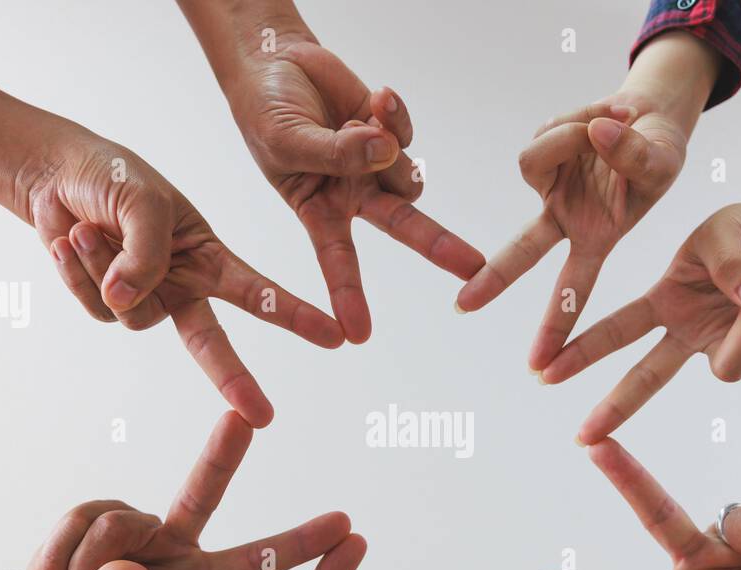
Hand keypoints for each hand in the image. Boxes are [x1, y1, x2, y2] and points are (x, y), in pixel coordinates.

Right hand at [0, 411, 350, 569]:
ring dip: (84, 562)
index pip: (256, 563)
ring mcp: (139, 527)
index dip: (298, 545)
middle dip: (223, 454)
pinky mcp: (101, 512)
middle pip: (204, 493)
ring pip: (119, 522)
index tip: (345, 525)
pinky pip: (82, 518)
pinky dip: (61, 549)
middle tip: (242, 418)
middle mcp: (176, 547)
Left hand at [26, 136, 343, 426]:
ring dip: (103, 268)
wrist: (56, 176)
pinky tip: (70, 241)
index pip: (257, 292)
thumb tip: (124, 300)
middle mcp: (183, 286)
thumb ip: (143, 253)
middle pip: (212, 345)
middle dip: (236, 379)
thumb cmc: (113, 177)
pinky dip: (77, 272)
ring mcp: (147, 299)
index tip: (336, 336)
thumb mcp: (140, 201)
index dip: (296, 316)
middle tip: (263, 418)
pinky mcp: (108, 304)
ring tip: (87, 229)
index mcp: (208, 257)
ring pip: (132, 314)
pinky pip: (96, 306)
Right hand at [184, 3, 484, 342]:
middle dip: (439, 246)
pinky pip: (407, 135)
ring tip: (358, 121)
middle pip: (405, 227)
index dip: (348, 295)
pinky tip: (377, 97)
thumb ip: (335, 151)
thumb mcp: (287, 139)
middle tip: (474, 269)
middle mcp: (352, 196)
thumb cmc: (266, 112)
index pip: (337, 259)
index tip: (357, 336)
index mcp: (319, 211)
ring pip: (410, 175)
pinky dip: (395, 115)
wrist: (276, 63)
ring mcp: (375, 166)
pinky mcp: (389, 133)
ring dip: (389, 147)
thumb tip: (387, 151)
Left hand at [454, 32, 720, 370]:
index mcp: (599, 238)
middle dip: (495, 277)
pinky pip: (544, 134)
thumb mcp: (663, 158)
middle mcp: (567, 221)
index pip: (576, 290)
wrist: (648, 115)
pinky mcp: (541, 155)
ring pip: (532, 162)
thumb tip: (595, 134)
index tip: (539, 366)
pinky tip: (595, 122)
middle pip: (522, 252)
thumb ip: (634, 154)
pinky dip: (571, 122)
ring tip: (609, 127)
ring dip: (570, 136)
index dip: (559, 327)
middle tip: (462, 307)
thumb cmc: (661, 150)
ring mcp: (549, 189)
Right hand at [541, 153, 740, 442]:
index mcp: (664, 303)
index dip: (582, 351)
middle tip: (583, 434)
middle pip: (648, 377)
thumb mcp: (724, 233)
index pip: (618, 330)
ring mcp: (724, 342)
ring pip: (730, 368)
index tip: (545, 370)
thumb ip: (731, 267)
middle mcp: (688, 331)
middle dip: (616, 404)